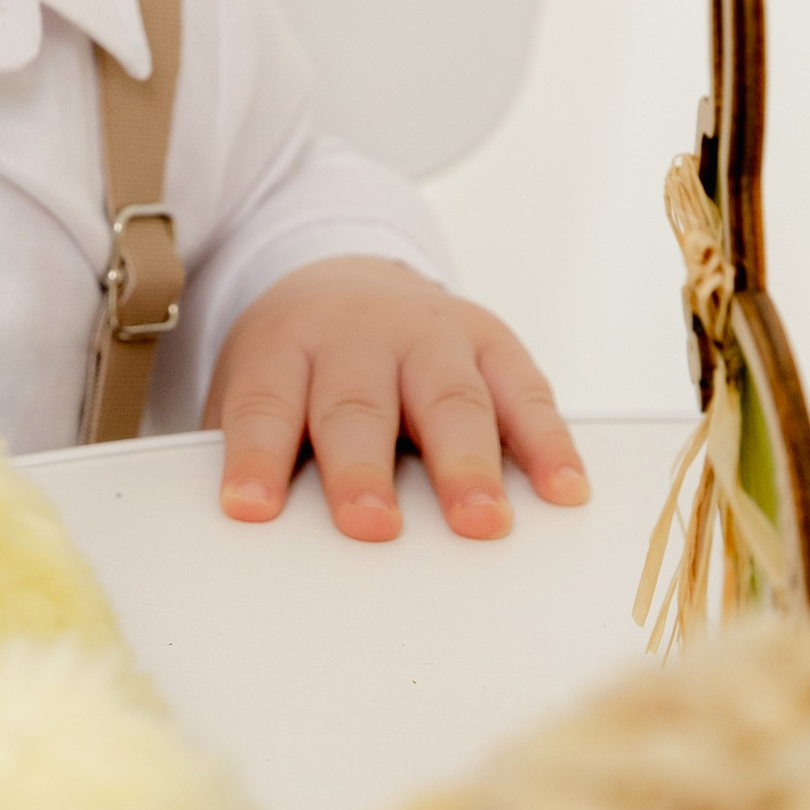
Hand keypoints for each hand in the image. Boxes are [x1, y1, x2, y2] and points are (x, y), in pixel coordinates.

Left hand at [208, 255, 587, 542]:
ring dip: (466, 465)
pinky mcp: (492, 341)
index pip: (265, 405)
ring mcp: (431, 334)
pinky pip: (524, 393)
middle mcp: (358, 335)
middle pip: (357, 405)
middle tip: (370, 526)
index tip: (250, 510)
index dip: (257, 457)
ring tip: (479, 521)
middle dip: (363, 469)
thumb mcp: (255, 383)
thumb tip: (247, 529)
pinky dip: (547, 442)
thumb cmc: (298, 361)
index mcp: (285, 346)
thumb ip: (251, 444)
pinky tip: (562, 487)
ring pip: (449, 400)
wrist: (344, 279)